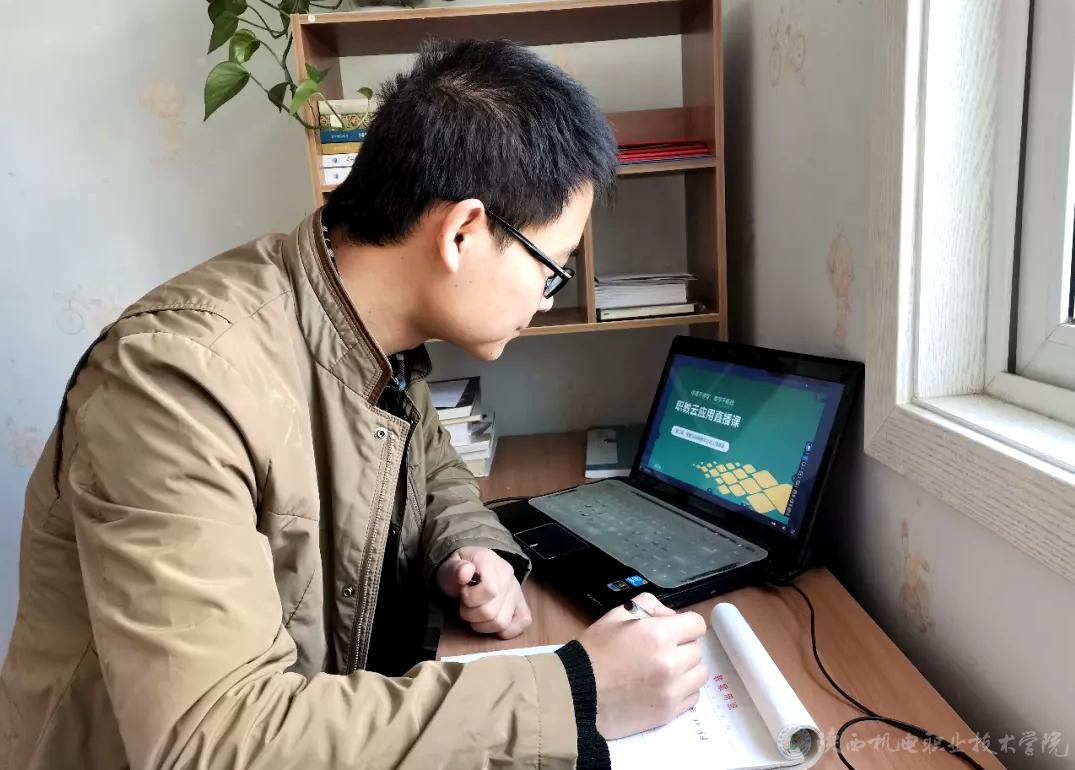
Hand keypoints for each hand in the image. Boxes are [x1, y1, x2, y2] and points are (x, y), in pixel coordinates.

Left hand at [435, 547, 531, 638]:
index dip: (470, 599)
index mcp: (491, 562)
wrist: (471, 568)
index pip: (490, 590)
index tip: (462, 594)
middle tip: (465, 605)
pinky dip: (505, 629)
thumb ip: (454, 570)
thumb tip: (465, 572)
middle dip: (471, 614)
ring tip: (476, 613)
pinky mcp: (522, 605)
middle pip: (492, 612)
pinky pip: (523, 623)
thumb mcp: (448, 567)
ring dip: (483, 625)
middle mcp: (508, 576)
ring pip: (502, 623)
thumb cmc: (458, 572)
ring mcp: (517, 591)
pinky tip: (491, 621)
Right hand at [577, 593, 707, 738]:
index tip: (673, 631)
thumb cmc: (594, 652)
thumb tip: (670, 616)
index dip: (685, 625)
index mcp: (658, 635)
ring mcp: (672, 690)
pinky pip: (693, 697)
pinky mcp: (669, 712)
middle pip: (697, 650)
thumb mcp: (615, 615)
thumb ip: (648, 605)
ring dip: (687, 669)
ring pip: (699, 674)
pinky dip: (683, 690)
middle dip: (682, 647)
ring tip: (666, 670)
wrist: (577, 694)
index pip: (696, 625)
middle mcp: (671, 662)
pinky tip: (664, 687)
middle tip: (661, 651)